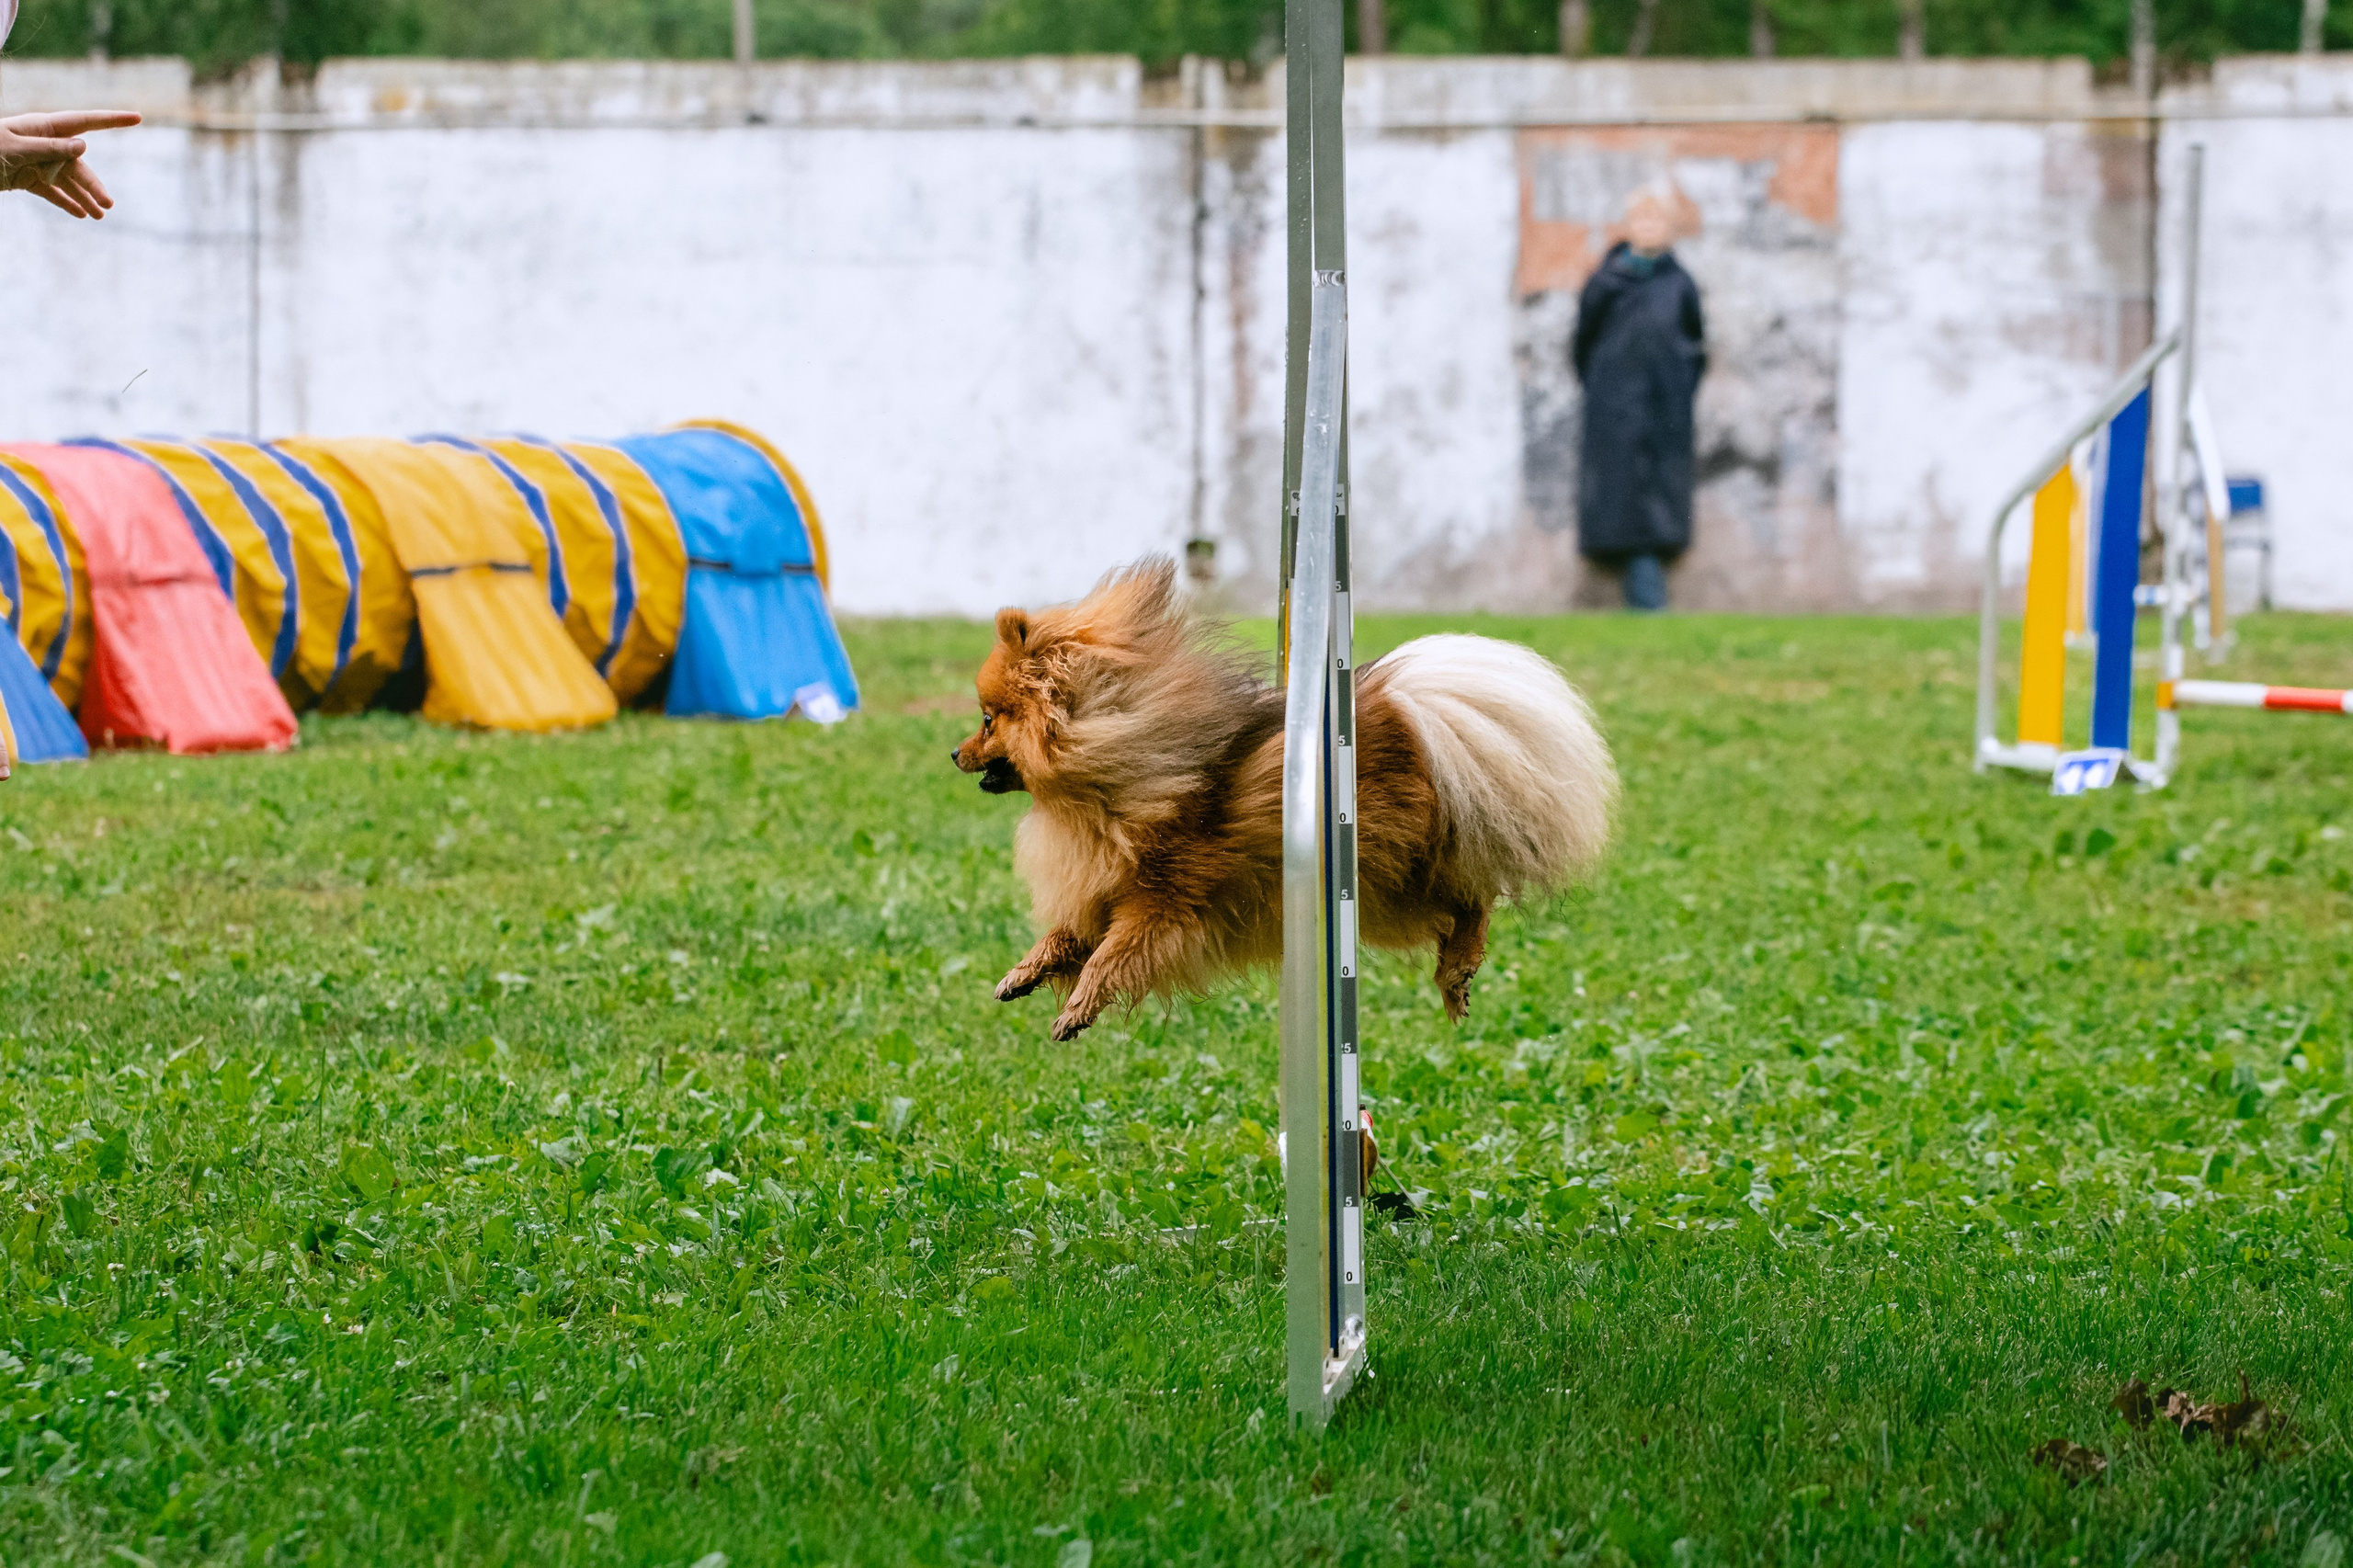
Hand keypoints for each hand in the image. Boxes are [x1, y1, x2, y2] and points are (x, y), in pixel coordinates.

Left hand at [0, 110, 141, 218]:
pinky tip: (80, 215)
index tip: (137, 117)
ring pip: (67, 180)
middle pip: (78, 163)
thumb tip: (85, 146)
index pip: (85, 122)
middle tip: (108, 204)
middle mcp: (44, 144)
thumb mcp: (16, 148)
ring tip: (100, 216)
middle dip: (93, 184)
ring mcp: (37, 161)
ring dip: (83, 197)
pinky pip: (52, 191)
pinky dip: (65, 202)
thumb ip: (51, 148)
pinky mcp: (28, 178)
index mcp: (43, 128)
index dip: (112, 120)